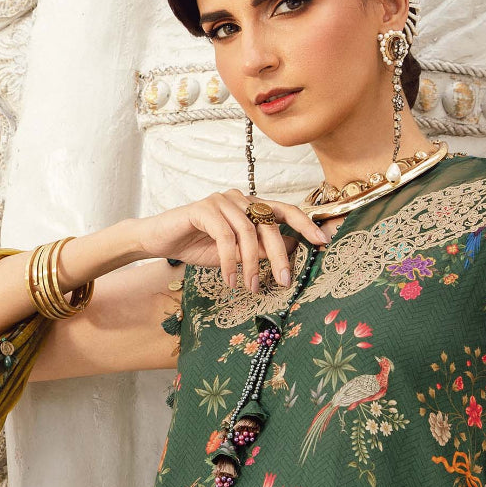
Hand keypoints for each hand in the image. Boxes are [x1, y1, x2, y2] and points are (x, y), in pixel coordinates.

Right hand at [138, 189, 328, 290]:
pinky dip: (229, 262)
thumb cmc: (199, 246)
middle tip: (284, 281)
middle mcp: (241, 199)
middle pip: (270, 224)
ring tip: (251, 287)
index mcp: (252, 207)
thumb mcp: (236, 254)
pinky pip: (225, 237)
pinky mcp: (204, 208)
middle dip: (281, 255)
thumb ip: (259, 251)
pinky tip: (230, 280)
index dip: (306, 224)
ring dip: (252, 264)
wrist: (161, 241)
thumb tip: (288, 254)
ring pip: (248, 232)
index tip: (323, 242)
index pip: (286, 211)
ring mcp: (223, 200)